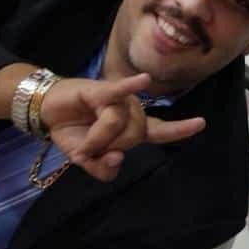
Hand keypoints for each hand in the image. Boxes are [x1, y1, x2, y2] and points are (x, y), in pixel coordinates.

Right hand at [41, 73, 205, 181]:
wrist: (47, 113)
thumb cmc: (74, 132)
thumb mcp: (87, 160)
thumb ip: (102, 169)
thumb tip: (116, 159)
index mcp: (133, 128)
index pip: (161, 130)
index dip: (180, 129)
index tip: (201, 123)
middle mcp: (131, 112)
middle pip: (133, 137)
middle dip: (108, 148)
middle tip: (90, 147)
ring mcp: (118, 100)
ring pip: (117, 125)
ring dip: (96, 138)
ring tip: (82, 138)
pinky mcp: (100, 91)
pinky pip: (117, 92)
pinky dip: (130, 87)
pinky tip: (143, 80)